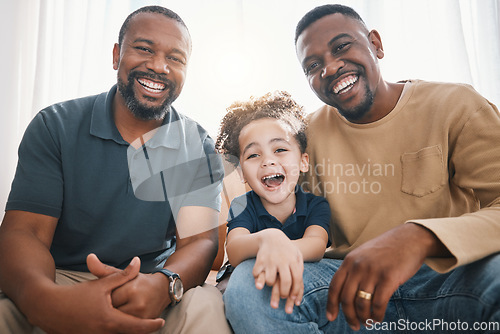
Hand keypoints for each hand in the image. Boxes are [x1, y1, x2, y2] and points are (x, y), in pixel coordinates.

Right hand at [33, 256, 163, 333]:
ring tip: (138, 324)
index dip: (151, 325)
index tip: (161, 322)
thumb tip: (138, 261)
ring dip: (127, 331)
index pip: (137, 327)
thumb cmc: (76, 295)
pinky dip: (115, 332)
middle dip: (141, 330)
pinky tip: (119, 325)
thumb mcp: (102, 284)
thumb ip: (122, 275)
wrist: (48, 307)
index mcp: (110, 320)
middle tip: (152, 323)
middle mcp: (103, 333)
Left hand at [87, 254, 169, 318]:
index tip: (103, 298)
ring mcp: (143, 316)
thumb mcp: (122, 274)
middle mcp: (137, 304)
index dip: (103, 300)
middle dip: (107, 311)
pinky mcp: (146, 323)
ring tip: (113, 312)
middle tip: (106, 306)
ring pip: (119, 322)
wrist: (163, 289)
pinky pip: (127, 327)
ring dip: (114, 318)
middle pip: (112, 312)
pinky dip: (121, 324)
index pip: (107, 300)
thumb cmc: (139, 281)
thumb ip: (103, 269)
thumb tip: (89, 257)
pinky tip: (120, 318)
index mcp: (130, 289)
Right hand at [252, 229, 303, 313]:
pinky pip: (257, 275)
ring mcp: (270, 260)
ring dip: (270, 285)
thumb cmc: (287, 250)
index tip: (293, 299)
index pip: (297, 279)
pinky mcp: (260, 260)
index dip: (295, 291)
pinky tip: (260, 277)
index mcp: (293, 260)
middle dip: (284, 293)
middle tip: (283, 296)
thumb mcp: (297, 256)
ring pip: (270, 280)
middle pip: (285, 281)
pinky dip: (257, 279)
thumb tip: (299, 290)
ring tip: (271, 282)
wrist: (272, 237)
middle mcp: (282, 260)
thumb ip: (300, 271)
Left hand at [326, 224, 439, 329]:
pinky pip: (378, 303)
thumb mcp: (363, 255)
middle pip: (346, 298)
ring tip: (368, 322)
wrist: (409, 238)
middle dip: (349, 316)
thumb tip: (345, 295)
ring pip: (362, 303)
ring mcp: (373, 272)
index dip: (331, 304)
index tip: (331, 317)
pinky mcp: (389, 278)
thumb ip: (353, 271)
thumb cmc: (386, 249)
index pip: (334, 286)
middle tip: (354, 326)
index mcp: (349, 261)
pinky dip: (377, 315)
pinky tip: (378, 318)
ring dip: (364, 317)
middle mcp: (358, 266)